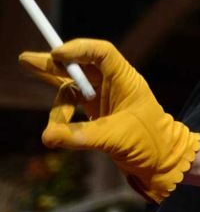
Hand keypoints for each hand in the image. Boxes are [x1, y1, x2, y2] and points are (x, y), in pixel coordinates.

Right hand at [19, 39, 199, 202]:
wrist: (162, 162)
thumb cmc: (149, 142)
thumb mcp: (115, 138)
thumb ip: (81, 135)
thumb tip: (48, 136)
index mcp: (125, 80)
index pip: (102, 53)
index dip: (79, 49)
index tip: (57, 54)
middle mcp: (112, 85)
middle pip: (79, 67)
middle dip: (53, 64)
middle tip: (25, 60)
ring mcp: (102, 99)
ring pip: (70, 91)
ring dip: (57, 108)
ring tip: (54, 129)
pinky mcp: (95, 116)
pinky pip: (70, 110)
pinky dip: (60, 121)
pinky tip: (54, 135)